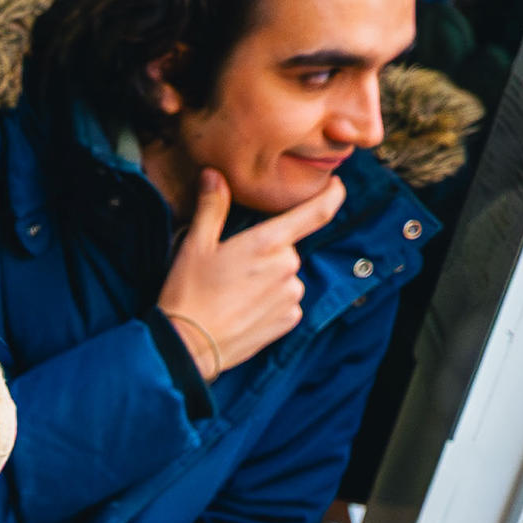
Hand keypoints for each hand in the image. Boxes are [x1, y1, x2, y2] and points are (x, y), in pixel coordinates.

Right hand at [156, 169, 342, 379]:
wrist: (187, 347)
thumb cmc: (188, 294)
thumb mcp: (194, 246)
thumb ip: (212, 207)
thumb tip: (213, 174)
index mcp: (268, 242)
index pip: (317, 212)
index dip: (332, 195)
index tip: (336, 186)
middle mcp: (287, 266)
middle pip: (286, 249)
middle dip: (265, 253)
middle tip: (232, 269)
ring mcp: (291, 295)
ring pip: (286, 277)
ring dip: (267, 280)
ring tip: (233, 295)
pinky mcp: (289, 320)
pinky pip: (285, 302)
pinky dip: (269, 303)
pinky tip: (243, 310)